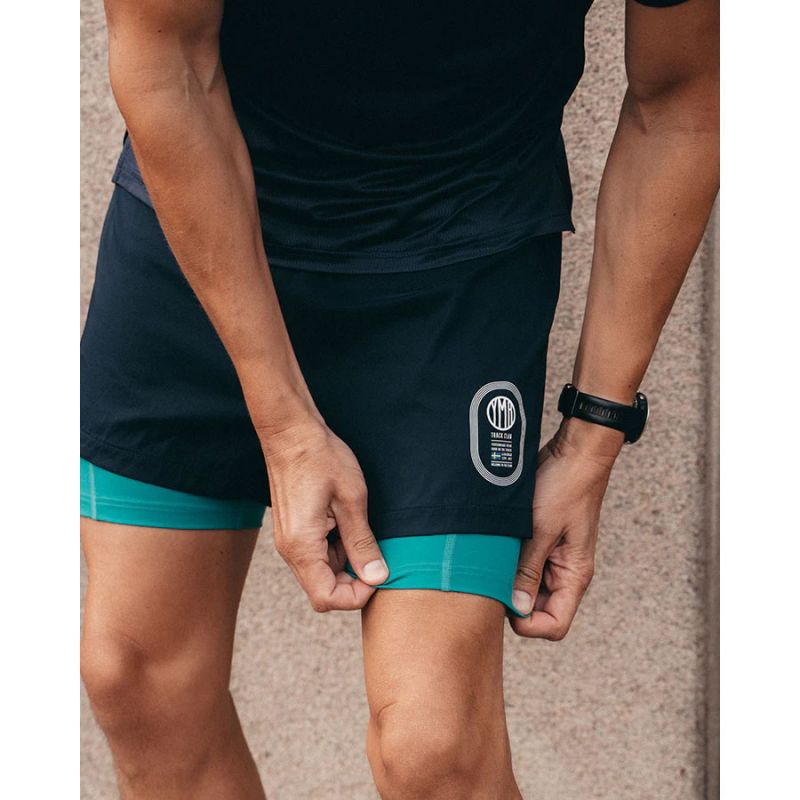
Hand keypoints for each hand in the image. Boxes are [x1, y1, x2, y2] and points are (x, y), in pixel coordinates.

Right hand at [260, 419, 387, 611]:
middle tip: (375, 554)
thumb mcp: (351, 499)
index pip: (327, 598)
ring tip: (360, 529)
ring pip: (321, 574)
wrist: (291, 433)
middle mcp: (290, 550)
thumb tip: (377, 577)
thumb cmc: (320, 458)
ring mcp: (289, 542)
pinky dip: (336, 549)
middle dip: (353, 581)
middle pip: (323, 591)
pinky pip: (316, 556)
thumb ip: (362, 542)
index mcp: (302, 546)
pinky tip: (347, 523)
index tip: (377, 572)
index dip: (357, 595)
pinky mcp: (293, 532)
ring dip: (346, 563)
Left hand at [510, 417, 621, 639]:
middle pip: (538, 611)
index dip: (527, 623)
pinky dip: (509, 562)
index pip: (554, 625)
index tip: (503, 599)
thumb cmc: (565, 487)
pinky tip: (496, 547)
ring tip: (494, 558)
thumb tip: (516, 607)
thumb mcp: (541, 529)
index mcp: (574, 575)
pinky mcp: (542, 543)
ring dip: (509, 579)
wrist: (574, 453)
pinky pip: (523, 565)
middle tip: (491, 578)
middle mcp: (565, 573)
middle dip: (513, 601)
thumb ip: (528, 569)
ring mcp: (553, 559)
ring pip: (527, 588)